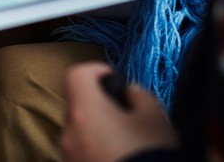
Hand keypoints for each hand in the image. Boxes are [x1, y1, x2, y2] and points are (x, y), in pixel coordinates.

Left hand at [61, 62, 178, 161]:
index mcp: (85, 111)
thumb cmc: (151, 155)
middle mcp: (69, 133)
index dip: (96, 70)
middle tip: (124, 114)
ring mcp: (69, 156)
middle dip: (98, 104)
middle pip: (77, 105)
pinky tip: (119, 158)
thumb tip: (129, 92)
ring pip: (78, 132)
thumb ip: (138, 94)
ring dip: (96, 130)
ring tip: (125, 142)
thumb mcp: (155, 117)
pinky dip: (95, 150)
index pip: (76, 74)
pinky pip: (81, 153)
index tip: (113, 79)